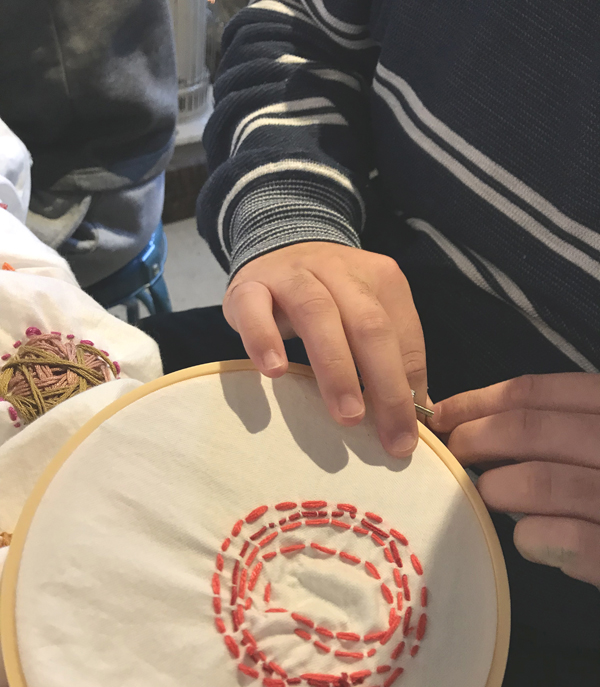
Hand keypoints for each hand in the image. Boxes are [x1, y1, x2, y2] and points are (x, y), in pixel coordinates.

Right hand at [223, 242, 426, 457]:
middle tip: (389, 437)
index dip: (409, 387)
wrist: (279, 243)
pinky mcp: (250, 286)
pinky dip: (264, 340)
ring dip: (336, 368)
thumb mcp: (365, 315)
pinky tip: (275, 371)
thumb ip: (389, 356)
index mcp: (381, 280)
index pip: (404, 336)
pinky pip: (255, 310)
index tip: (408, 435)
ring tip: (346, 415)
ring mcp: (293, 276)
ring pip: (318, 314)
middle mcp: (340, 272)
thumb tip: (411, 419)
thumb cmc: (330, 295)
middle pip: (369, 326)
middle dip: (384, 385)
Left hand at [430, 373, 599, 587]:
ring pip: (543, 482)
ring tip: (489, 496)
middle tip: (455, 455)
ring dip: (498, 489)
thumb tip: (486, 425)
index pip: (539, 392)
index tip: (442, 415)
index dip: (478, 401)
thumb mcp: (597, 439)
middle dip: (476, 440)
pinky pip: (568, 540)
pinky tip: (527, 538)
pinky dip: (533, 537)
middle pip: (531, 430)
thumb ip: (564, 428)